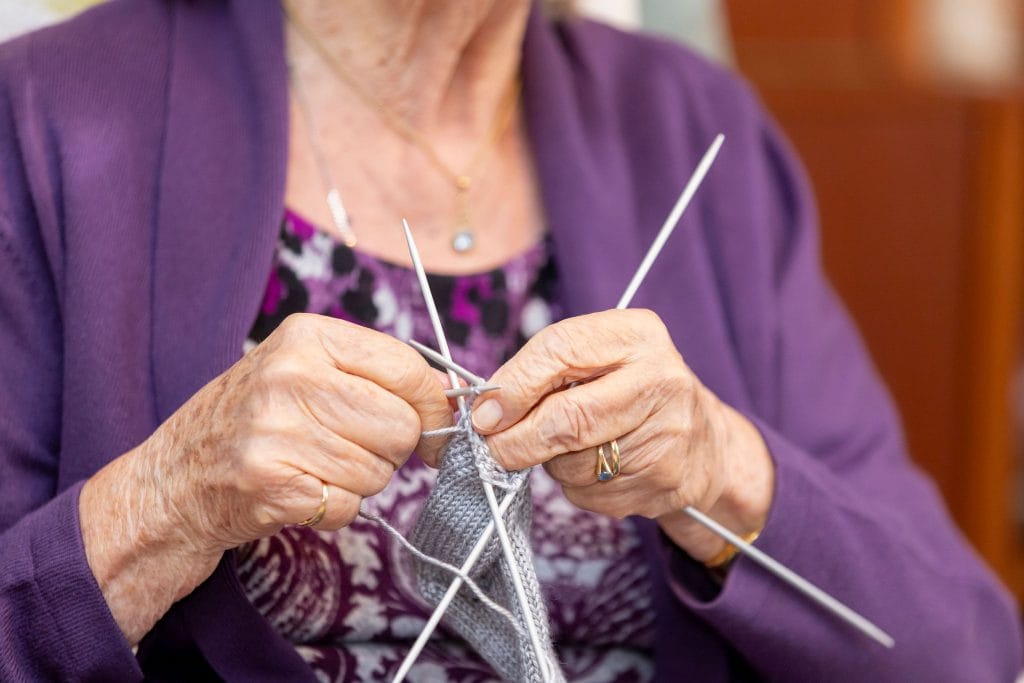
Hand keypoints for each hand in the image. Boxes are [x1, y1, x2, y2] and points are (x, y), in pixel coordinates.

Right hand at [80, 313, 450, 641]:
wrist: (172, 481)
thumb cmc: (251, 421)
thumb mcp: (302, 369)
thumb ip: (372, 374)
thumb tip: (448, 397)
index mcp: (306, 336)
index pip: (407, 369)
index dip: (431, 405)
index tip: (431, 424)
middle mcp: (290, 377)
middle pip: (401, 426)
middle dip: (392, 448)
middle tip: (353, 447)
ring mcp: (278, 432)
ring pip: (380, 471)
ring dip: (360, 480)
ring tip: (316, 466)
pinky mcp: (272, 486)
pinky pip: (350, 506)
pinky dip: (336, 508)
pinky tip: (301, 490)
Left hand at [470, 309, 773, 562]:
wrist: (706, 443)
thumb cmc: (632, 391)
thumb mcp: (596, 359)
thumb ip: (541, 371)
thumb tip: (484, 410)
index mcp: (637, 335)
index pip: (560, 350)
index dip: (513, 386)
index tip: (484, 413)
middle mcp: (661, 380)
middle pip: (568, 418)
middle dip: (518, 440)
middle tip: (493, 448)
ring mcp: (668, 434)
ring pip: (574, 463)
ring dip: (552, 464)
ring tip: (572, 447)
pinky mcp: (665, 482)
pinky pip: (591, 495)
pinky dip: (578, 488)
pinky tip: (599, 469)